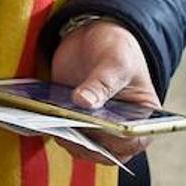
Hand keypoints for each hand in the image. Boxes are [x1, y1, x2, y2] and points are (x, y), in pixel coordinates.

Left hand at [50, 19, 160, 165]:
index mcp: (143, 116)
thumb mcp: (114, 60)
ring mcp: (96, 128)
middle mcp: (121, 129)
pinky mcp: (74, 122)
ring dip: (67, 137)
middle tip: (68, 125)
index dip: (119, 140)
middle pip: (105, 150)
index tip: (100, 128)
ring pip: (81, 146)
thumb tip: (84, 103)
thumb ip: (102, 82)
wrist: (93, 35)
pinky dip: (53, 128)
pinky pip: (64, 134)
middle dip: (87, 142)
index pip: (135, 140)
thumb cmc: (115, 47)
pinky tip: (42, 116)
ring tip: (53, 120)